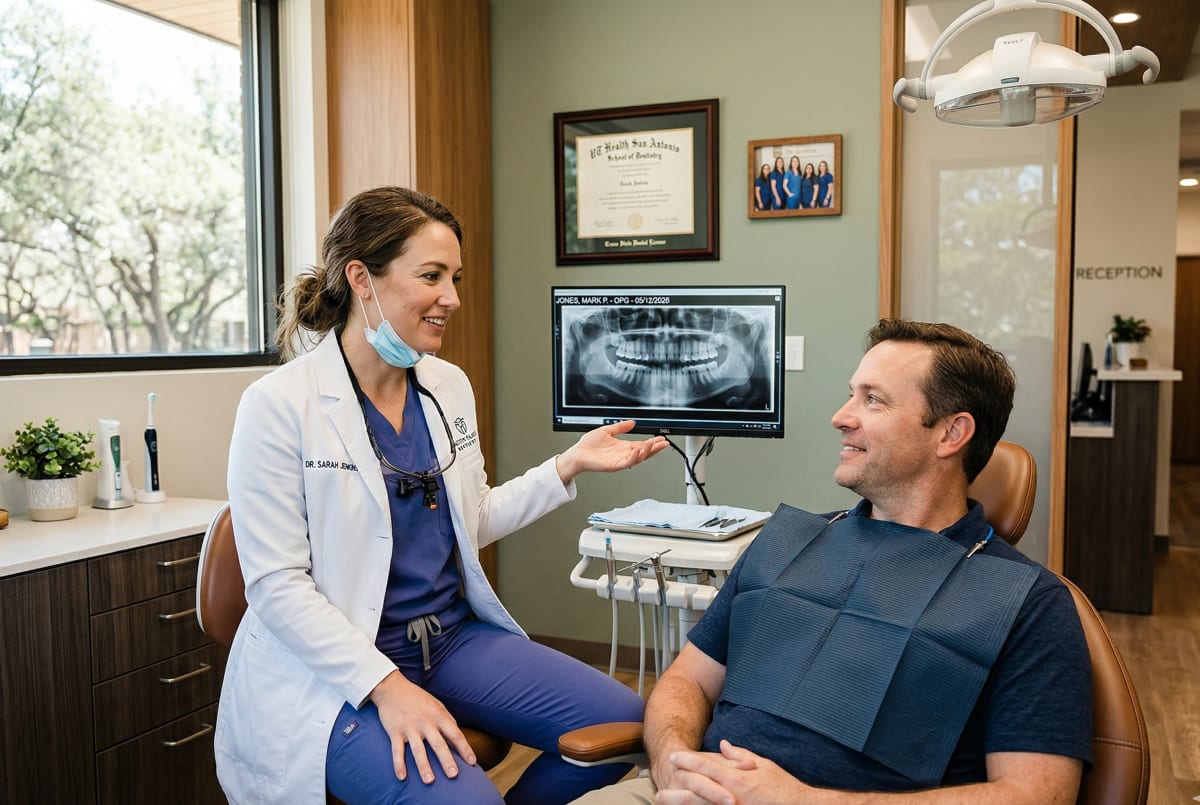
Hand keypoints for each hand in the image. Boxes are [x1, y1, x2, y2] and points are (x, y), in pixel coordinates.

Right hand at [368, 671, 476, 783]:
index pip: (455, 734)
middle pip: (438, 744)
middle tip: (453, 775)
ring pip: (418, 750)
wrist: (392, 688)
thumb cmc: (417, 698)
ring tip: (429, 780)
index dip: (465, 749)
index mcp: (438, 715)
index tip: (472, 762)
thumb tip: (457, 736)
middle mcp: (425, 722)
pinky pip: (397, 750)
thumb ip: (447, 719)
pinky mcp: (395, 731)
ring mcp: (409, 727)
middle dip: (446, 760)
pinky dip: (398, 764)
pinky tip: (402, 776)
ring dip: (424, 766)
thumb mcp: (437, 704)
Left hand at [555, 419, 668, 483]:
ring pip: (638, 458)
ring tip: (654, 444)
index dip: (652, 442)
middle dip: (654, 448)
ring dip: (647, 451)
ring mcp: (619, 461)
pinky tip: (639, 450)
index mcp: (622, 447)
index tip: (661, 438)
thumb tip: (632, 422)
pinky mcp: (613, 466)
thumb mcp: (607, 431)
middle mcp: (623, 454)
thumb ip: (620, 427)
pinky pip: (627, 463)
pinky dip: (634, 457)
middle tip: (664, 443)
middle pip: (643, 452)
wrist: (577, 454)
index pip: (641, 445)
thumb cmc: (588, 446)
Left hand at [656, 740, 808, 804]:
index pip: (706, 766)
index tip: (673, 756)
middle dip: (676, 788)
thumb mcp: (763, 765)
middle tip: (658, 788)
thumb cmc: (783, 787)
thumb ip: (740, 755)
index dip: (688, 760)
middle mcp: (731, 795)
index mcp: (737, 779)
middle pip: (697, 791)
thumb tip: (722, 745)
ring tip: (664, 803)